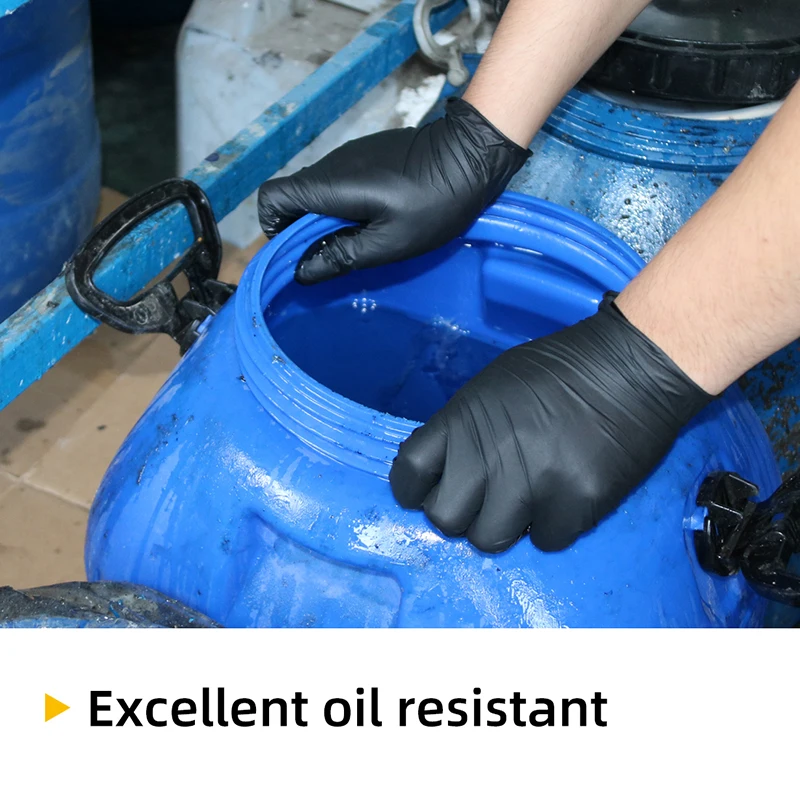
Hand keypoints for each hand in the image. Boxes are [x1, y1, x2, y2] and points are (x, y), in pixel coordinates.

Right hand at [257, 98, 529, 284]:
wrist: (471, 155)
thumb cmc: (432, 204)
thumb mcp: (388, 244)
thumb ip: (340, 258)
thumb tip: (301, 273)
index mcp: (329, 186)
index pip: (271, 197)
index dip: (274, 227)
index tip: (300, 251)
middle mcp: (330, 165)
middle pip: (293, 197)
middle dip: (304, 230)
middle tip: (337, 255)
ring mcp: (349, 156)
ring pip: (317, 191)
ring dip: (327, 219)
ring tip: (362, 238)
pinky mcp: (367, 154)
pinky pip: (340, 182)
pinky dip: (344, 205)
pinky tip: (378, 217)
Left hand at [389, 296, 712, 552]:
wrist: (633, 367)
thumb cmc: (558, 372)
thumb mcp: (491, 387)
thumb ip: (462, 430)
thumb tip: (442, 472)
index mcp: (463, 419)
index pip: (408, 474)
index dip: (414, 489)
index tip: (428, 492)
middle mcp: (490, 454)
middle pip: (443, 520)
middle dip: (460, 516)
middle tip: (484, 501)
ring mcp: (533, 483)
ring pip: (490, 540)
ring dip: (506, 524)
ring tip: (529, 497)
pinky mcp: (577, 505)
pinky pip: (546, 541)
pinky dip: (554, 525)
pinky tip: (566, 496)